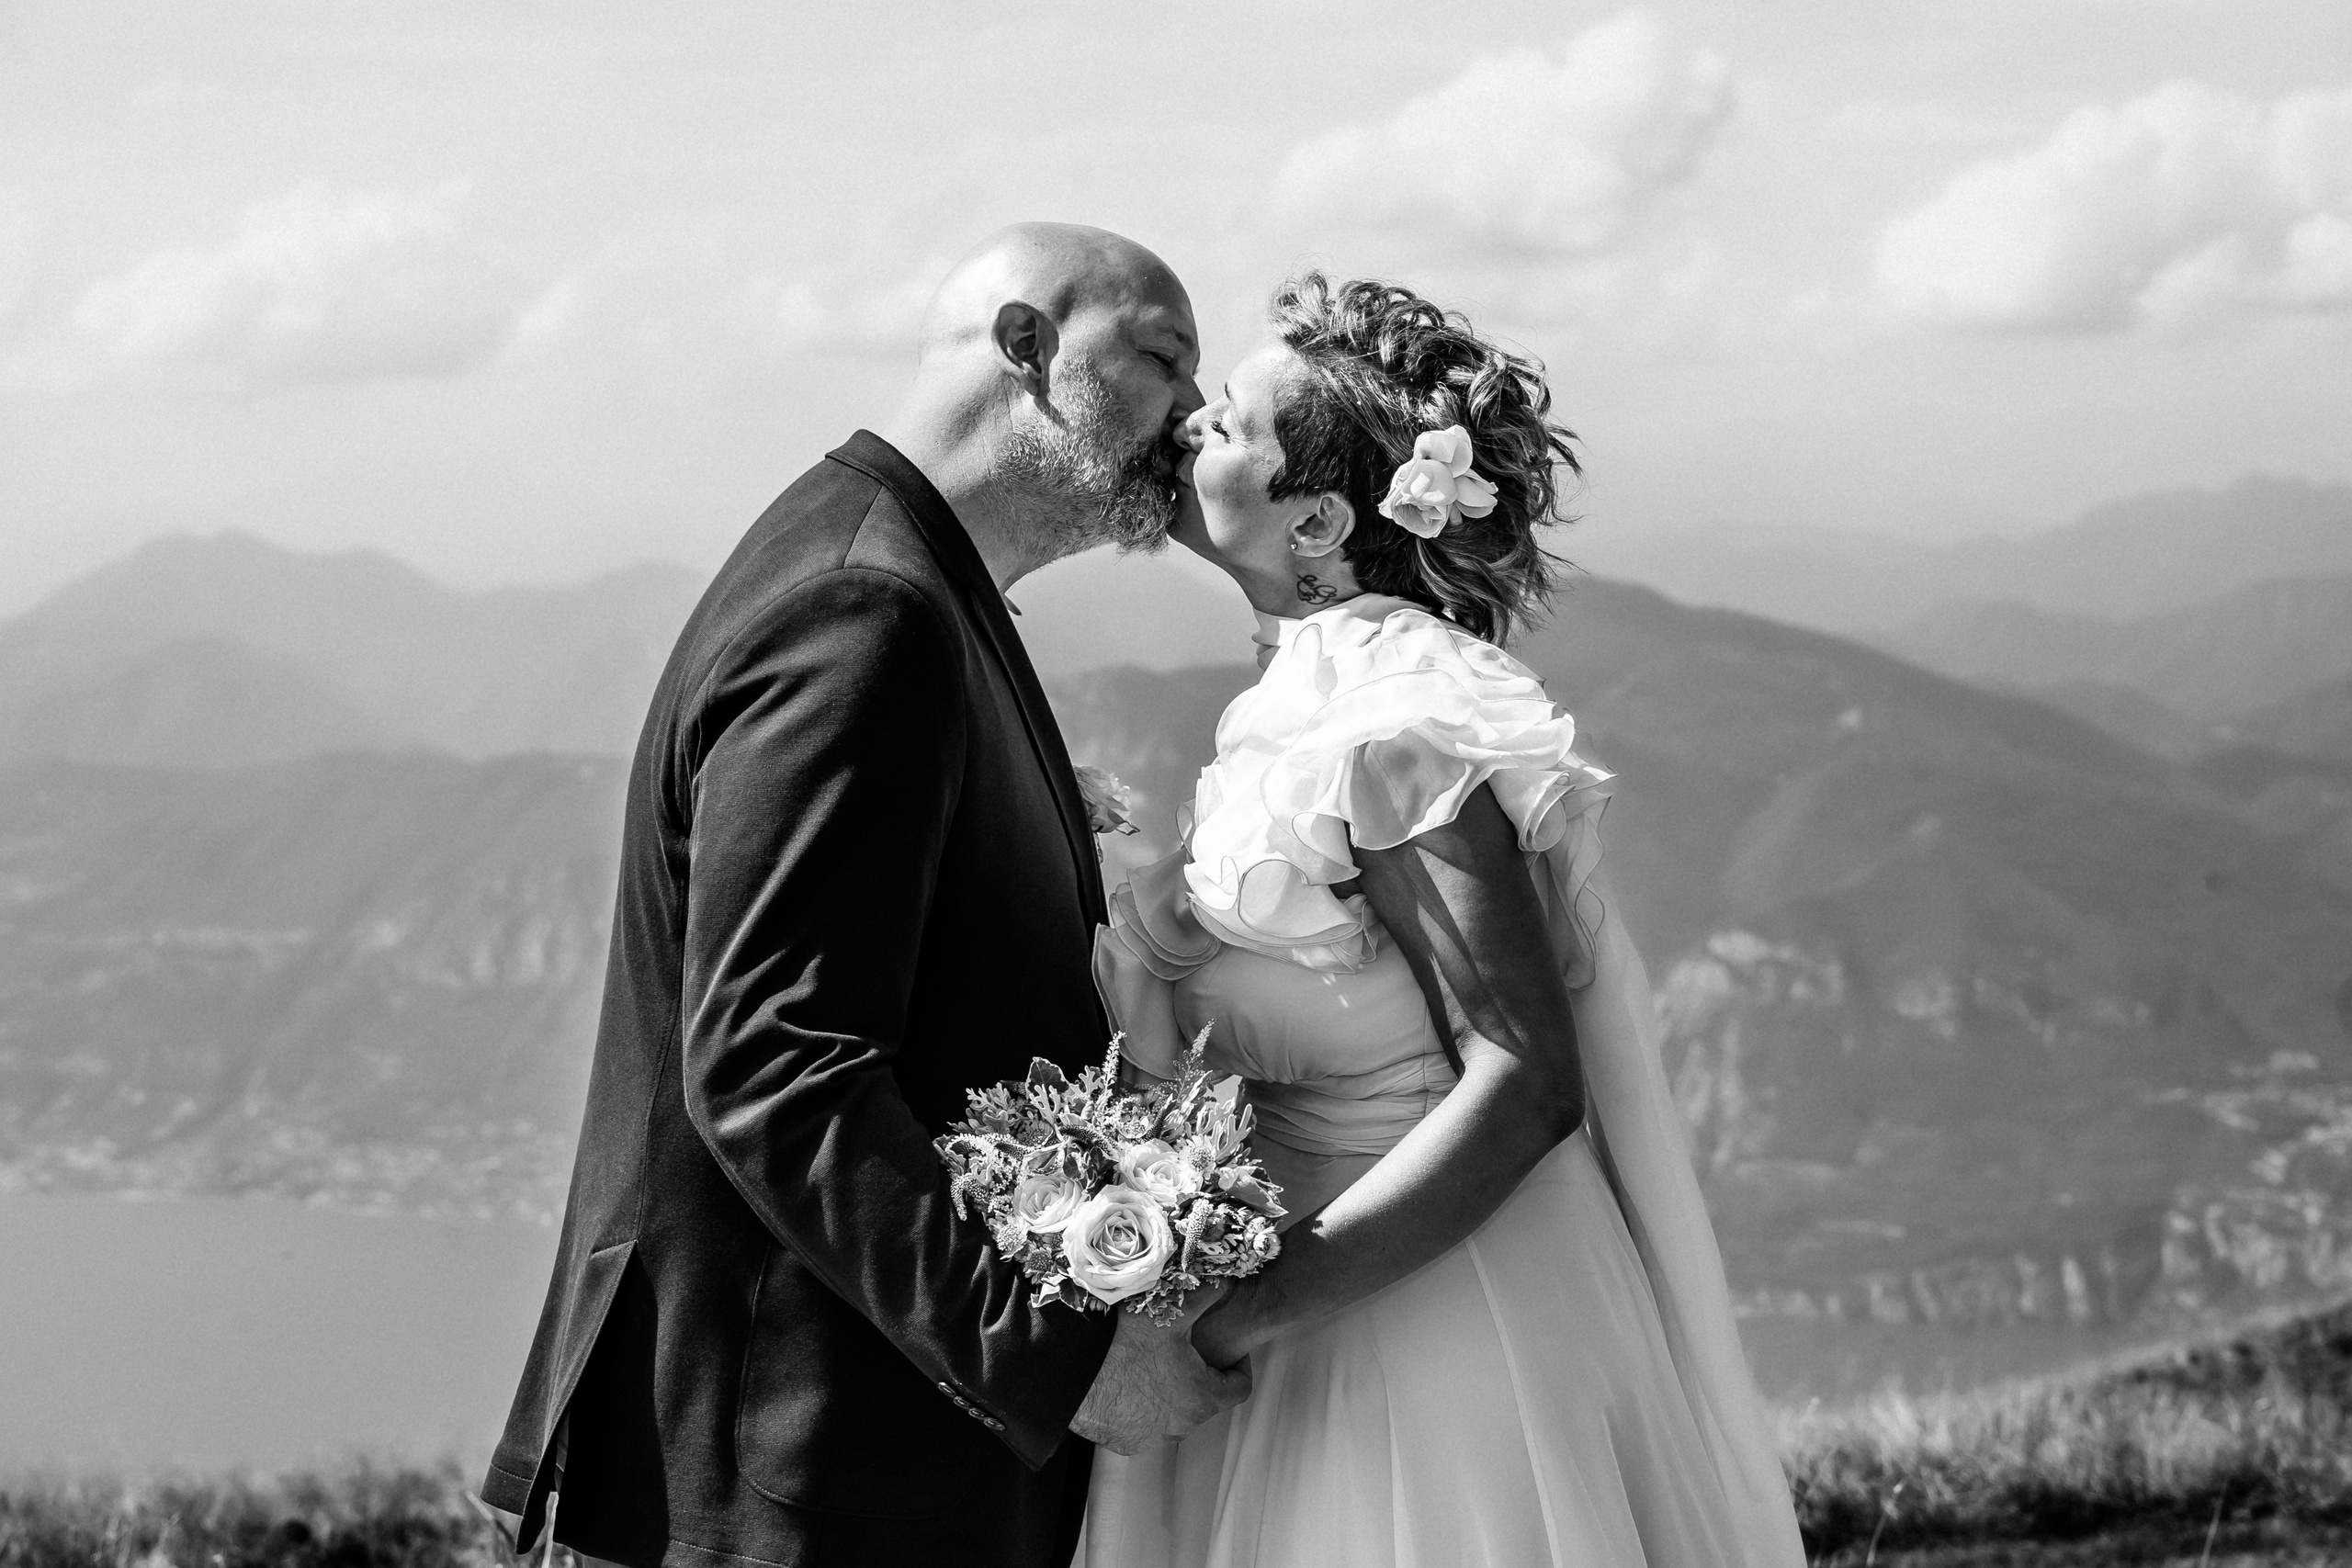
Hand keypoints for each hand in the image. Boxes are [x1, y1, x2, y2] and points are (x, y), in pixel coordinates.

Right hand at [1068, 1285, 1250, 1455]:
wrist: (1072, 1376)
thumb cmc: (1123, 1346)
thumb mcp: (1170, 1314)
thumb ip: (1206, 1296)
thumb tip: (1227, 1280)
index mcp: (1202, 1397)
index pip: (1239, 1387)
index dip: (1239, 1366)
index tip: (1229, 1352)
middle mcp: (1183, 1425)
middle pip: (1206, 1399)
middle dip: (1200, 1375)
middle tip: (1185, 1349)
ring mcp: (1154, 1438)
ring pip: (1175, 1413)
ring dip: (1171, 1392)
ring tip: (1154, 1363)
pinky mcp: (1127, 1443)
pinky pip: (1145, 1424)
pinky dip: (1143, 1407)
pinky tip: (1129, 1382)